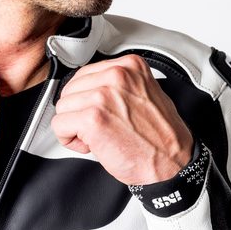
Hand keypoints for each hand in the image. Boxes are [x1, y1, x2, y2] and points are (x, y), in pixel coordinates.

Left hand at [49, 53, 194, 185]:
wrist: (172, 163)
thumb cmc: (160, 137)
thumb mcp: (145, 94)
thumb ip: (119, 85)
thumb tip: (91, 88)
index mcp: (130, 66)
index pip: (84, 74)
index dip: (86, 98)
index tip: (98, 111)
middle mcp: (117, 76)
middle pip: (70, 90)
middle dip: (78, 112)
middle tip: (99, 127)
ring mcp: (103, 95)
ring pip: (62, 108)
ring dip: (74, 127)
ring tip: (97, 136)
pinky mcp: (92, 118)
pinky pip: (59, 125)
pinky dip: (69, 140)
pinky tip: (90, 145)